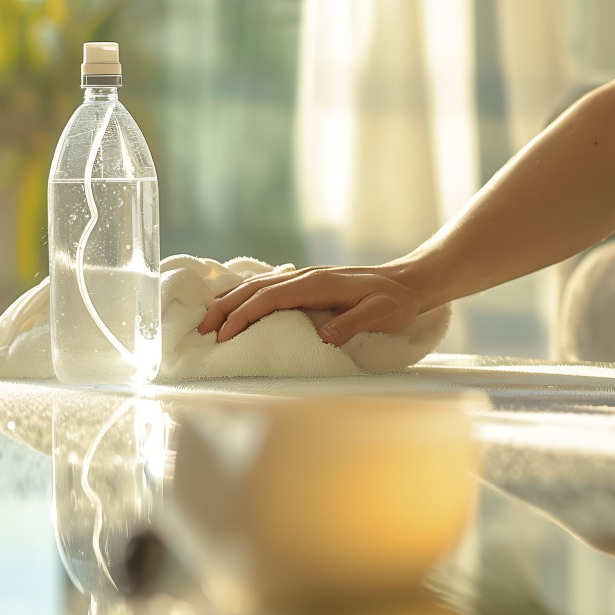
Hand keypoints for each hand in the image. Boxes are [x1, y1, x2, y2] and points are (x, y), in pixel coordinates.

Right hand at [197, 263, 428, 344]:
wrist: (411, 281)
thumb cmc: (397, 301)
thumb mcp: (380, 314)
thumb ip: (351, 325)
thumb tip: (321, 338)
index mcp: (317, 284)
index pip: (269, 298)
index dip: (243, 316)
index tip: (224, 336)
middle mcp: (307, 276)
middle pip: (255, 288)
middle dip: (226, 308)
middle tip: (203, 331)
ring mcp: (307, 277)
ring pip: (259, 285)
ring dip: (233, 301)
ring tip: (211, 320)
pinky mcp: (310, 283)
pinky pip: (271, 285)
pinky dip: (248, 294)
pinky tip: (239, 305)